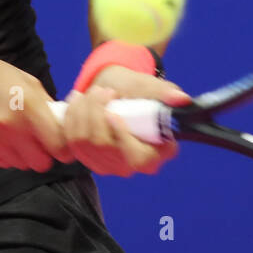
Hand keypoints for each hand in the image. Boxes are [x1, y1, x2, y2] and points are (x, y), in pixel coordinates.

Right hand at [0, 49, 73, 170]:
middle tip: (39, 141)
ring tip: (15, 134)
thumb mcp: (22, 79)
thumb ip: (44, 103)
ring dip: (24, 154)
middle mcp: (12, 128)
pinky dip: (6, 154)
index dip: (64, 147)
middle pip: (43, 163)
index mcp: (28, 106)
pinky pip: (4, 163)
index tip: (62, 143)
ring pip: (23, 165)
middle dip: (45, 154)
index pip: (59, 146)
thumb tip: (61, 124)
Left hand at [61, 65, 190, 176]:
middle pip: (103, 146)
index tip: (112, 113)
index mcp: (155, 153)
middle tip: (104, 90)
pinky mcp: (87, 158)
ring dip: (83, 110)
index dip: (122, 137)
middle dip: (97, 112)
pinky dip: (71, 116)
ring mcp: (107, 164)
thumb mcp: (152, 88)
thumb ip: (165, 93)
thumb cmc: (138, 91)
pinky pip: (70, 139)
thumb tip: (181, 99)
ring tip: (93, 92)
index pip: (136, 158)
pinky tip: (77, 100)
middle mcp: (131, 165)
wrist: (118, 92)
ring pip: (83, 141)